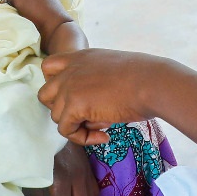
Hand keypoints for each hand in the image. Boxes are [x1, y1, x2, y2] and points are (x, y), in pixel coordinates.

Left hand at [39, 49, 168, 144]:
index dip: (56, 85)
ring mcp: (69, 87)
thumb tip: (89, 114)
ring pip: (56, 116)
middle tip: (85, 115)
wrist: (151, 83)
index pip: (48, 66)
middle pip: (45, 95)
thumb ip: (94, 84)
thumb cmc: (143, 79)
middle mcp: (70, 70)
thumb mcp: (112, 71)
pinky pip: (66, 130)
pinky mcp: (74, 106)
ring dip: (76, 126)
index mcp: (80, 57)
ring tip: (101, 127)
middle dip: (62, 109)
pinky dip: (83, 138)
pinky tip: (104, 135)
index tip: (75, 96)